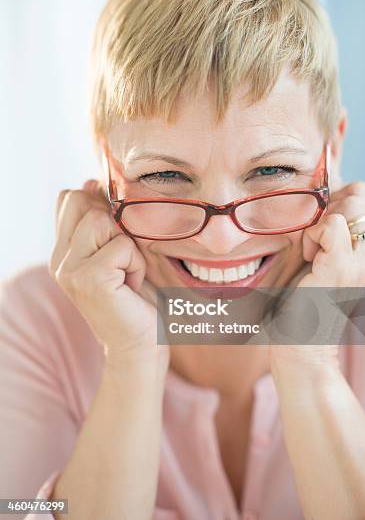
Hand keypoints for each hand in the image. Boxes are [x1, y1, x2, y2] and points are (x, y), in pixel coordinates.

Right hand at [49, 179, 168, 366]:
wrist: (142, 346)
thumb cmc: (137, 299)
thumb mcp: (118, 251)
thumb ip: (102, 221)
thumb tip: (90, 181)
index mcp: (63, 251)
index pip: (70, 198)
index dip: (98, 204)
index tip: (116, 234)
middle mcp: (60, 260)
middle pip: (82, 201)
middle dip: (114, 224)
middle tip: (123, 259)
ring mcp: (70, 270)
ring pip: (101, 220)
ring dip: (127, 245)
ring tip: (128, 273)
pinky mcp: (89, 279)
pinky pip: (122, 246)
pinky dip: (136, 264)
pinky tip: (132, 286)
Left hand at [300, 180, 364, 287]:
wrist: (301, 341)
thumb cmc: (301, 295)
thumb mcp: (315, 251)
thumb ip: (321, 223)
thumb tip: (314, 188)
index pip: (362, 192)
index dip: (335, 196)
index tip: (315, 225)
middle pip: (361, 191)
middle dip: (329, 204)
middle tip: (312, 238)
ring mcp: (360, 259)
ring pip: (351, 202)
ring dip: (319, 221)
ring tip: (310, 251)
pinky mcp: (341, 268)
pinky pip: (332, 224)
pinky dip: (312, 235)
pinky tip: (307, 258)